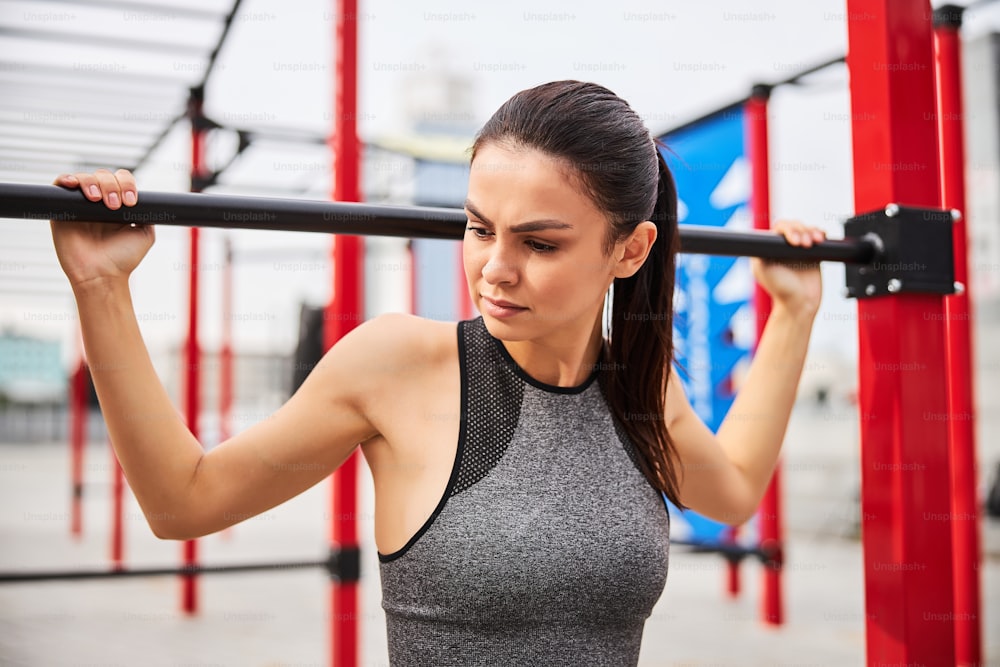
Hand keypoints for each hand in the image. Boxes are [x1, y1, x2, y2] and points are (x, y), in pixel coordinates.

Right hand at [50, 169, 153, 289]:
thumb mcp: (145, 234)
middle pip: (103, 176)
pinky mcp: (60, 211)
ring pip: (84, 178)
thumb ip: (147, 214)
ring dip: (92, 183)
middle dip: (111, 185)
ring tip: (97, 200)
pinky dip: (65, 179)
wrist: (102, 275)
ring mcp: (79, 205)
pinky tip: (73, 184)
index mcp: (118, 205)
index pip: (121, 180)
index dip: (126, 184)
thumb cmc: (122, 259)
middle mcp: (99, 203)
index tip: (130, 202)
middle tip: (114, 205)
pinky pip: (59, 185)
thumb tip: (146, 199)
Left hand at [751, 220, 823, 317]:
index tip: (794, 241)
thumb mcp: (762, 269)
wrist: (801, 304)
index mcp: (769, 249)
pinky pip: (817, 236)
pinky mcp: (812, 253)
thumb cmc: (781, 289)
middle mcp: (783, 248)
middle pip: (793, 226)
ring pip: (806, 229)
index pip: (779, 229)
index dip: (788, 229)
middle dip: (801, 230)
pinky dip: (819, 234)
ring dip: (811, 231)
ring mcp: (798, 250)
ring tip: (814, 243)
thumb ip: (758, 251)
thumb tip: (758, 236)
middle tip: (804, 245)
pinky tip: (821, 239)